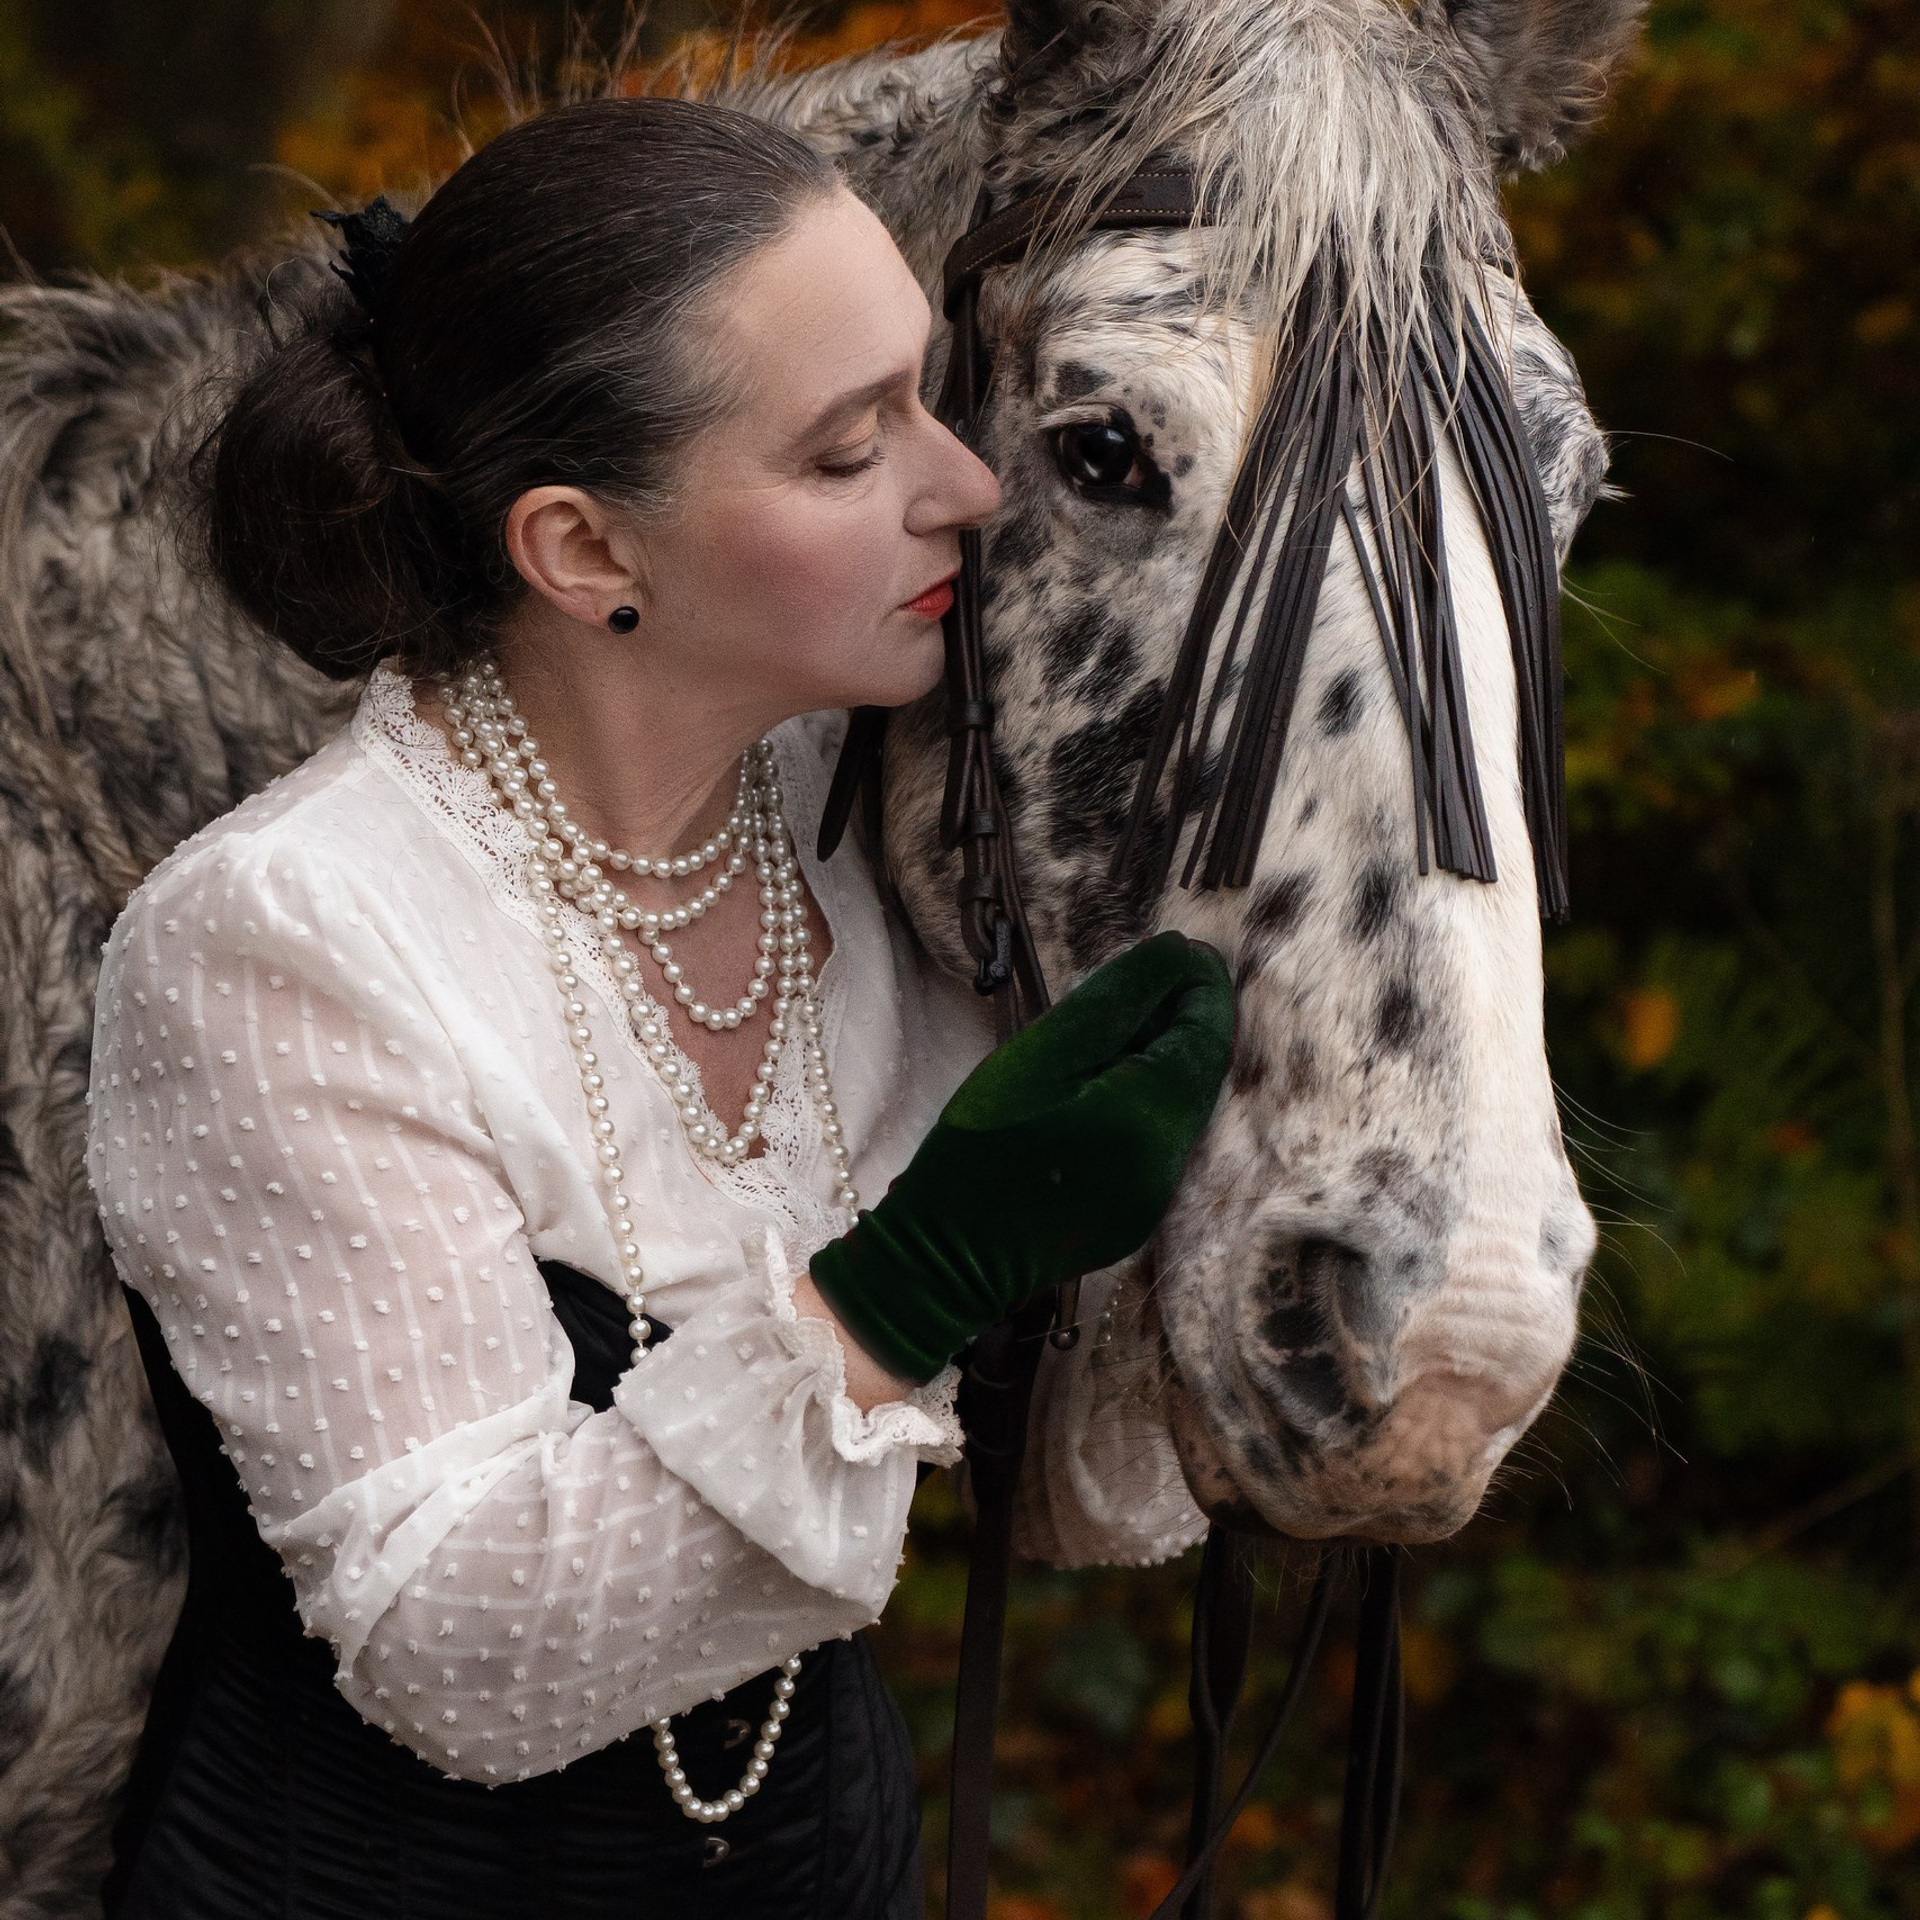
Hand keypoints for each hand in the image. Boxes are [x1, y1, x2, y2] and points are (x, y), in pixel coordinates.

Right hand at [808, 930, 1234, 1381]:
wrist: (946, 1255)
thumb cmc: (980, 1147)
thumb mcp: (1040, 1056)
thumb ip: (1114, 1000)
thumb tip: (1175, 955)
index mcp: (1151, 1118)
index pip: (1205, 1034)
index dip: (1201, 985)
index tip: (1183, 950)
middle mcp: (1171, 1161)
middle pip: (1199, 1072)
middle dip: (1184, 1018)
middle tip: (1152, 976)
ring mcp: (1156, 1195)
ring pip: (1181, 1106)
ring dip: (1164, 1058)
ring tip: (1122, 1023)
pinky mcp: (1136, 1215)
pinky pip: (1158, 1140)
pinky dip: (1144, 1101)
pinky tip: (1103, 1084)